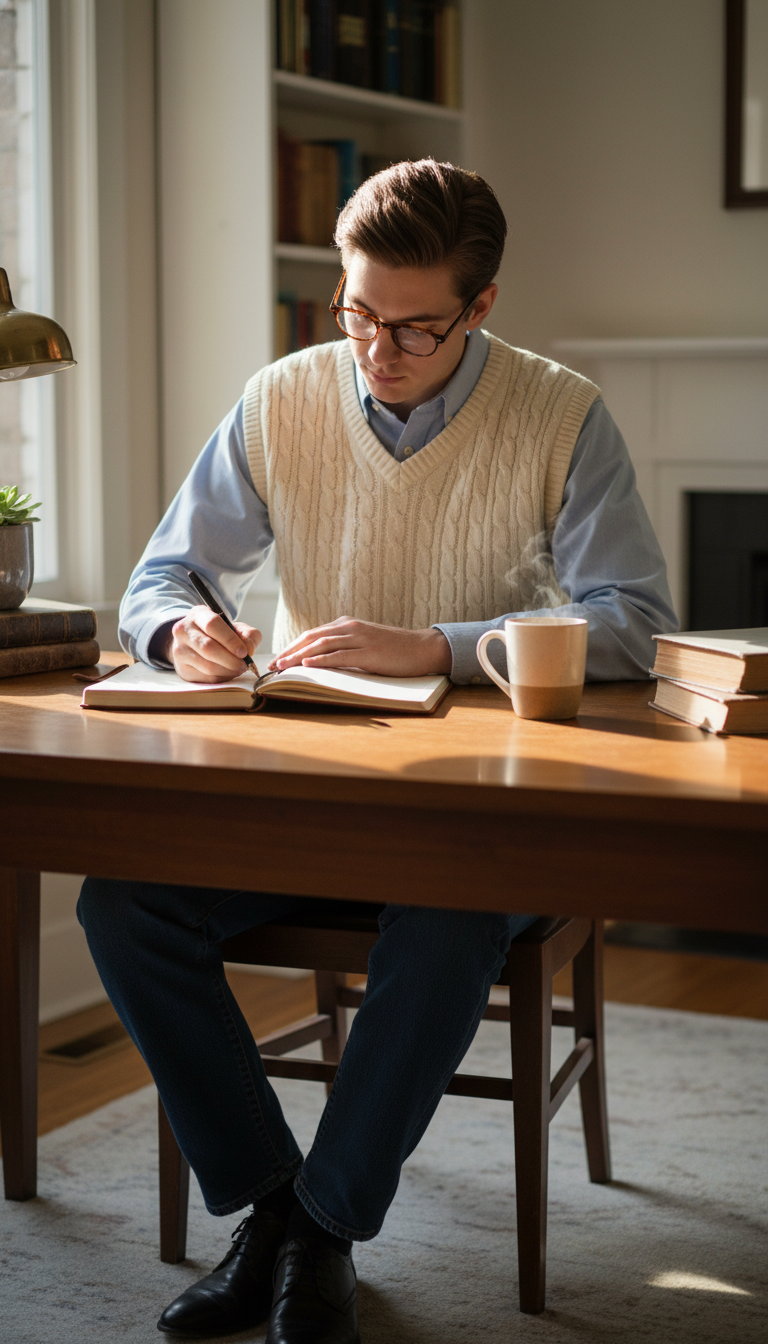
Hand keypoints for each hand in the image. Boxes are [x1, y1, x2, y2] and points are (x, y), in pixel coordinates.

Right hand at [165, 606, 261, 682]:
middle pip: (208, 647)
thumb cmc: (219, 634)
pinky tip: (227, 672)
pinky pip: (205, 677)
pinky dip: (221, 677)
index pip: (212, 624)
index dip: (230, 640)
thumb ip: (248, 635)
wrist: (194, 644)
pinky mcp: (182, 668)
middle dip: (231, 659)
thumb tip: (249, 649)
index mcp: (198, 614)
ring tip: (238, 669)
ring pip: (207, 665)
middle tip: (244, 665)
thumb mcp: (234, 628)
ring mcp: (179, 650)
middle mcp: (183, 630)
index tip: (243, 652)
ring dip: (228, 670)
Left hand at [268, 617, 451, 677]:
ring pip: (322, 645)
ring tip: (284, 667)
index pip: (312, 634)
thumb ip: (345, 648)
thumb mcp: (365, 644)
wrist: (423, 648)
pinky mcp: (369, 652)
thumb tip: (321, 661)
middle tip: (273, 666)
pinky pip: (340, 655)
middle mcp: (350, 627)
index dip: (292, 646)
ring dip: (299, 656)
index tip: (278, 659)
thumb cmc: (395, 650)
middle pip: (312, 637)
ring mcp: (360, 638)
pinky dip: (322, 659)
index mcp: (347, 625)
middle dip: (290, 652)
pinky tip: (308, 664)